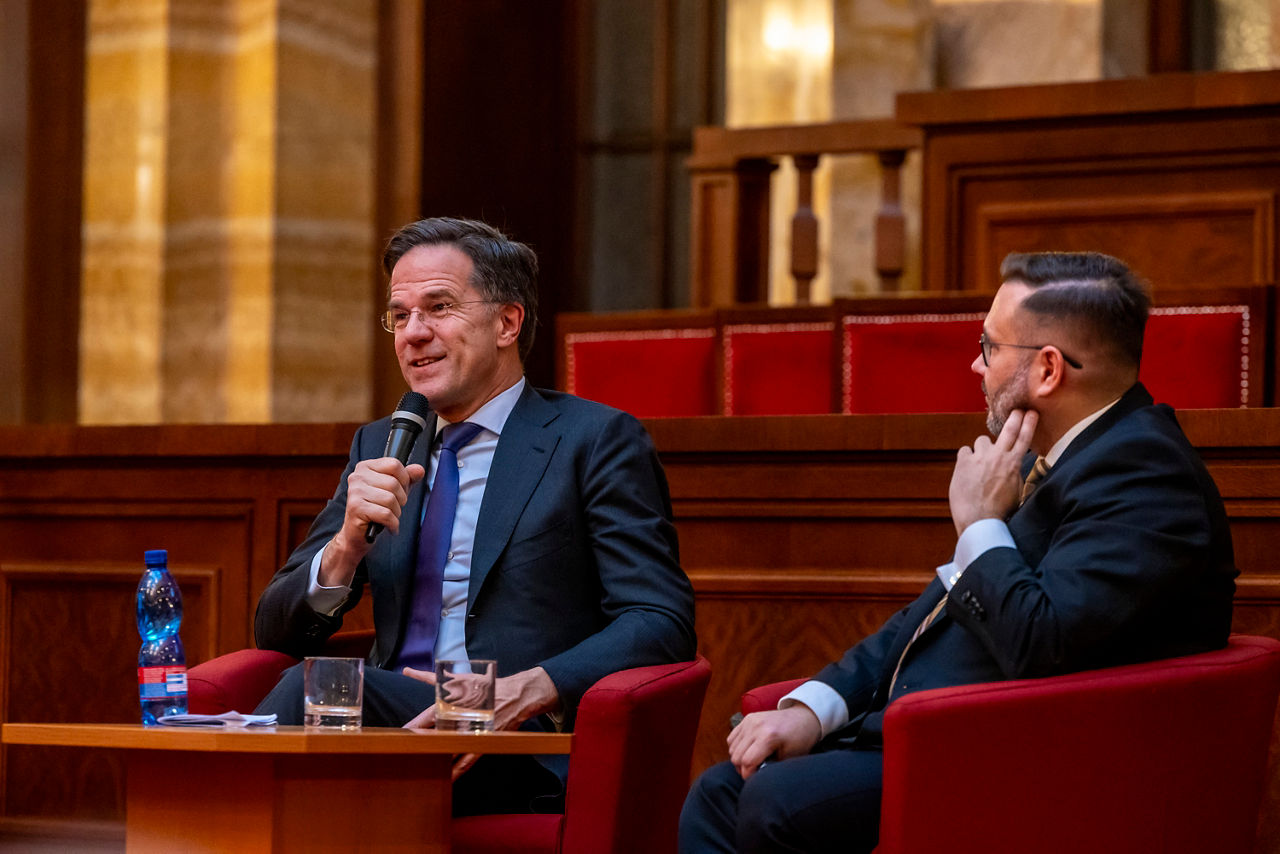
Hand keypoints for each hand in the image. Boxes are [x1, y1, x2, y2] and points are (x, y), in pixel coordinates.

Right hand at [320, 458, 424, 586]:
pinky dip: (392, 523)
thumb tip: (420, 470)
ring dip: (396, 512)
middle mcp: (357, 476)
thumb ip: (408, 478)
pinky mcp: (355, 508)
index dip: (404, 480)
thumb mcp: (395, 491)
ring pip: (390, 499)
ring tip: (389, 517)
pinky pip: (385, 514)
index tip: (400, 491)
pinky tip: (388, 526)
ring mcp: (354, 492)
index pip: (394, 464)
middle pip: (393, 483)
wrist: (358, 534)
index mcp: (366, 467)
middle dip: (401, 499)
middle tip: (393, 507)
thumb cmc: (377, 509)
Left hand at [400, 665, 560, 780]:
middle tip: (406, 751)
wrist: (515, 695)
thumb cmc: (486, 686)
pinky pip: (467, 761)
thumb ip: (430, 678)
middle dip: (421, 743)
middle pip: (437, 734)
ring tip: (422, 764)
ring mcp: (472, 732)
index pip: (429, 715)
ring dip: (437, 756)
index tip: (401, 732)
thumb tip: (407, 671)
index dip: (414, 725)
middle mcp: (461, 718)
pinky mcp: (482, 742)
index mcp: (454, 702)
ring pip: (450, 748)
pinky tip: (447, 778)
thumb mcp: (459, 678)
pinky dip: (456, 771)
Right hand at [727, 705, 821, 780]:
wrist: (803, 718)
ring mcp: (750, 720)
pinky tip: (748, 751)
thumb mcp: (790, 758)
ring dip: (739, 759)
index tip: (755, 780)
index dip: (749, 775)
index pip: (747, 762)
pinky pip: (732, 738)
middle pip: (736, 756)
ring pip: (732, 748)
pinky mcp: (747, 718)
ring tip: (752, 762)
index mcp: (768, 736)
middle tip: (754, 772)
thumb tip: (756, 777)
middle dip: (743, 769)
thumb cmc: (800, 739)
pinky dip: (736, 748)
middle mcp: (756, 726)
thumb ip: (771, 767)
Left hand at [949, 409, 1038, 535]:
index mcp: (1013, 464)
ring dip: (982, 449)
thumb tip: (1012, 465)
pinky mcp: (964, 462)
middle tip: (1017, 410)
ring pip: (982, 440)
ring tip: (981, 464)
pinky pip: (965, 451)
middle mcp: (998, 456)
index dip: (1029, 423)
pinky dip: (967, 458)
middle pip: (1008, 430)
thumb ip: (1014, 474)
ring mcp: (980, 457)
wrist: (979, 519)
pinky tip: (967, 470)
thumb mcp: (1016, 491)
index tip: (1032, 412)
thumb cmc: (999, 510)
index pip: (1024, 438)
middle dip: (1014, 417)